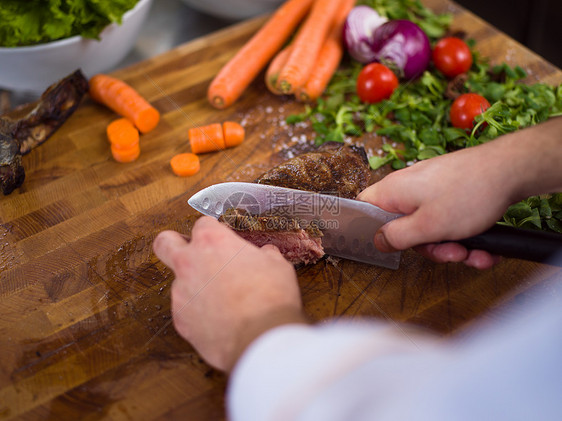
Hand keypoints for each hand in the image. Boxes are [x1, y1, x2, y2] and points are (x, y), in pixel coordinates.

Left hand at [152, 216, 306, 371]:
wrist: (262, 337)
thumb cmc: (271, 297)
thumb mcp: (277, 266)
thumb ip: (264, 255)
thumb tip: (266, 254)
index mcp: (212, 242)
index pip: (202, 224)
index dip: (213, 230)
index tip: (222, 238)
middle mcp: (189, 263)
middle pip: (164, 242)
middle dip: (173, 244)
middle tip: (192, 253)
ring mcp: (181, 293)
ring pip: (179, 282)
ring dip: (196, 287)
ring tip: (223, 300)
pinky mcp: (180, 321)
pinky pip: (186, 311)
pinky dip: (199, 314)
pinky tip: (220, 320)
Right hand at [358, 144, 513, 268]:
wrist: (510, 170)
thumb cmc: (467, 194)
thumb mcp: (427, 227)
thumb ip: (397, 237)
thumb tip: (377, 241)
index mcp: (393, 191)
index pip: (364, 209)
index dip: (371, 231)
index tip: (391, 247)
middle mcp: (408, 187)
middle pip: (404, 226)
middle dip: (429, 247)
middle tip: (450, 253)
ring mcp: (431, 188)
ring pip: (430, 227)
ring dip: (452, 246)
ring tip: (474, 253)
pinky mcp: (450, 191)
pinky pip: (448, 220)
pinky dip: (464, 236)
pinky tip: (484, 248)